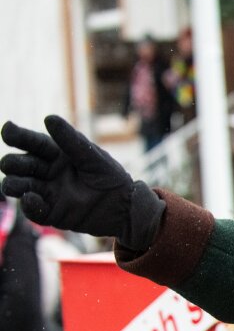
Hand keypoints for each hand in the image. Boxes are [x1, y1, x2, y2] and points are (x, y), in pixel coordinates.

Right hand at [0, 115, 163, 249]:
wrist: (124, 206)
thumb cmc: (109, 176)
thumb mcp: (93, 157)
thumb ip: (71, 141)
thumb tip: (48, 118)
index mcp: (55, 154)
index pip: (32, 143)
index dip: (17, 136)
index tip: (7, 131)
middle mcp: (46, 172)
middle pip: (20, 164)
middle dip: (12, 163)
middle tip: (11, 164)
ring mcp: (46, 192)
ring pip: (19, 186)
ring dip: (13, 184)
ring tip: (14, 185)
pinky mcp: (51, 213)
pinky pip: (33, 210)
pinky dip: (29, 205)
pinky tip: (30, 199)